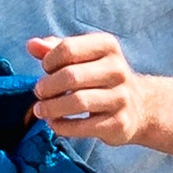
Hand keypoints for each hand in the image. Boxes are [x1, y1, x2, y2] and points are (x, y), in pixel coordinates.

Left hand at [28, 32, 151, 146]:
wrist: (140, 107)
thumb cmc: (100, 78)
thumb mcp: (83, 57)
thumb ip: (56, 49)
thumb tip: (32, 45)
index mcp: (108, 46)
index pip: (68, 48)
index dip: (49, 61)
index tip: (46, 70)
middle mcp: (118, 70)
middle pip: (71, 76)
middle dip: (47, 86)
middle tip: (39, 93)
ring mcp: (121, 98)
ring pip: (77, 102)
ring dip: (51, 108)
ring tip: (40, 110)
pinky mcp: (120, 123)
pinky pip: (83, 126)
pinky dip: (62, 126)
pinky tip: (55, 123)